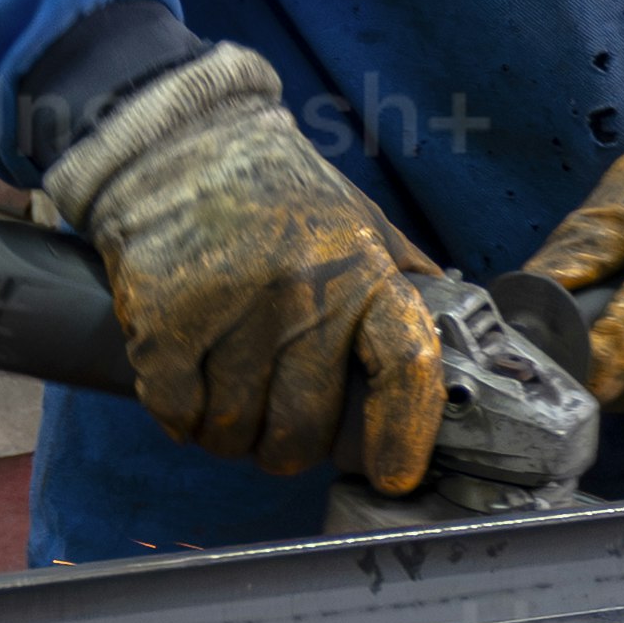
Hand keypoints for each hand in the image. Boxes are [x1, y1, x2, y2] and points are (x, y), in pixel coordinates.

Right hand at [44, 48, 448, 490]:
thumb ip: (406, 290)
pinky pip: (179, 413)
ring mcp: (229, 306)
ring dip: (231, 434)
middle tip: (281, 432)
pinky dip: (183, 418)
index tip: (393, 474)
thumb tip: (460, 359)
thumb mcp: (366, 227)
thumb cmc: (284, 200)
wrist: (183, 148)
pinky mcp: (163, 319)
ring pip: (234, 430)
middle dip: (291, 449)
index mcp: (364, 270)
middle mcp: (302, 289)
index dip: (404, 433)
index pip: (406, 363)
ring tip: (232, 397)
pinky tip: (190, 387)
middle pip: (302, 427)